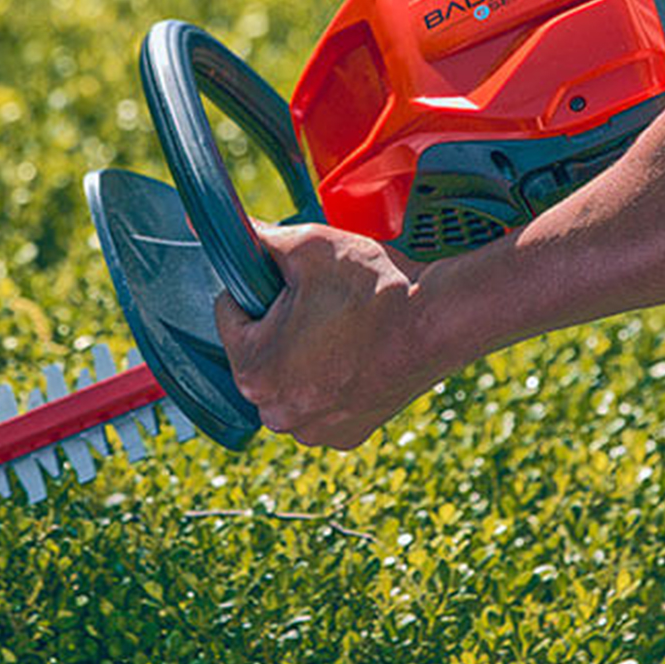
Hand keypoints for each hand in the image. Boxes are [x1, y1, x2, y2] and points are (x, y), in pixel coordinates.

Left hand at [212, 221, 434, 449]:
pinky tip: (355, 358)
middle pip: (257, 353)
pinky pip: (320, 405)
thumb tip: (226, 226)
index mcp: (255, 371)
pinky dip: (330, 384)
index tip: (293, 283)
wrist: (438, 321)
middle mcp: (277, 414)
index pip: (229, 315)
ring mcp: (313, 430)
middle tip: (320, 304)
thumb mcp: (307, 248)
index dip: (257, 288)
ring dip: (301, 358)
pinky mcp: (345, 436)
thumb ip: (258, 240)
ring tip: (340, 330)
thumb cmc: (373, 288)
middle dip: (277, 327)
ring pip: (288, 381)